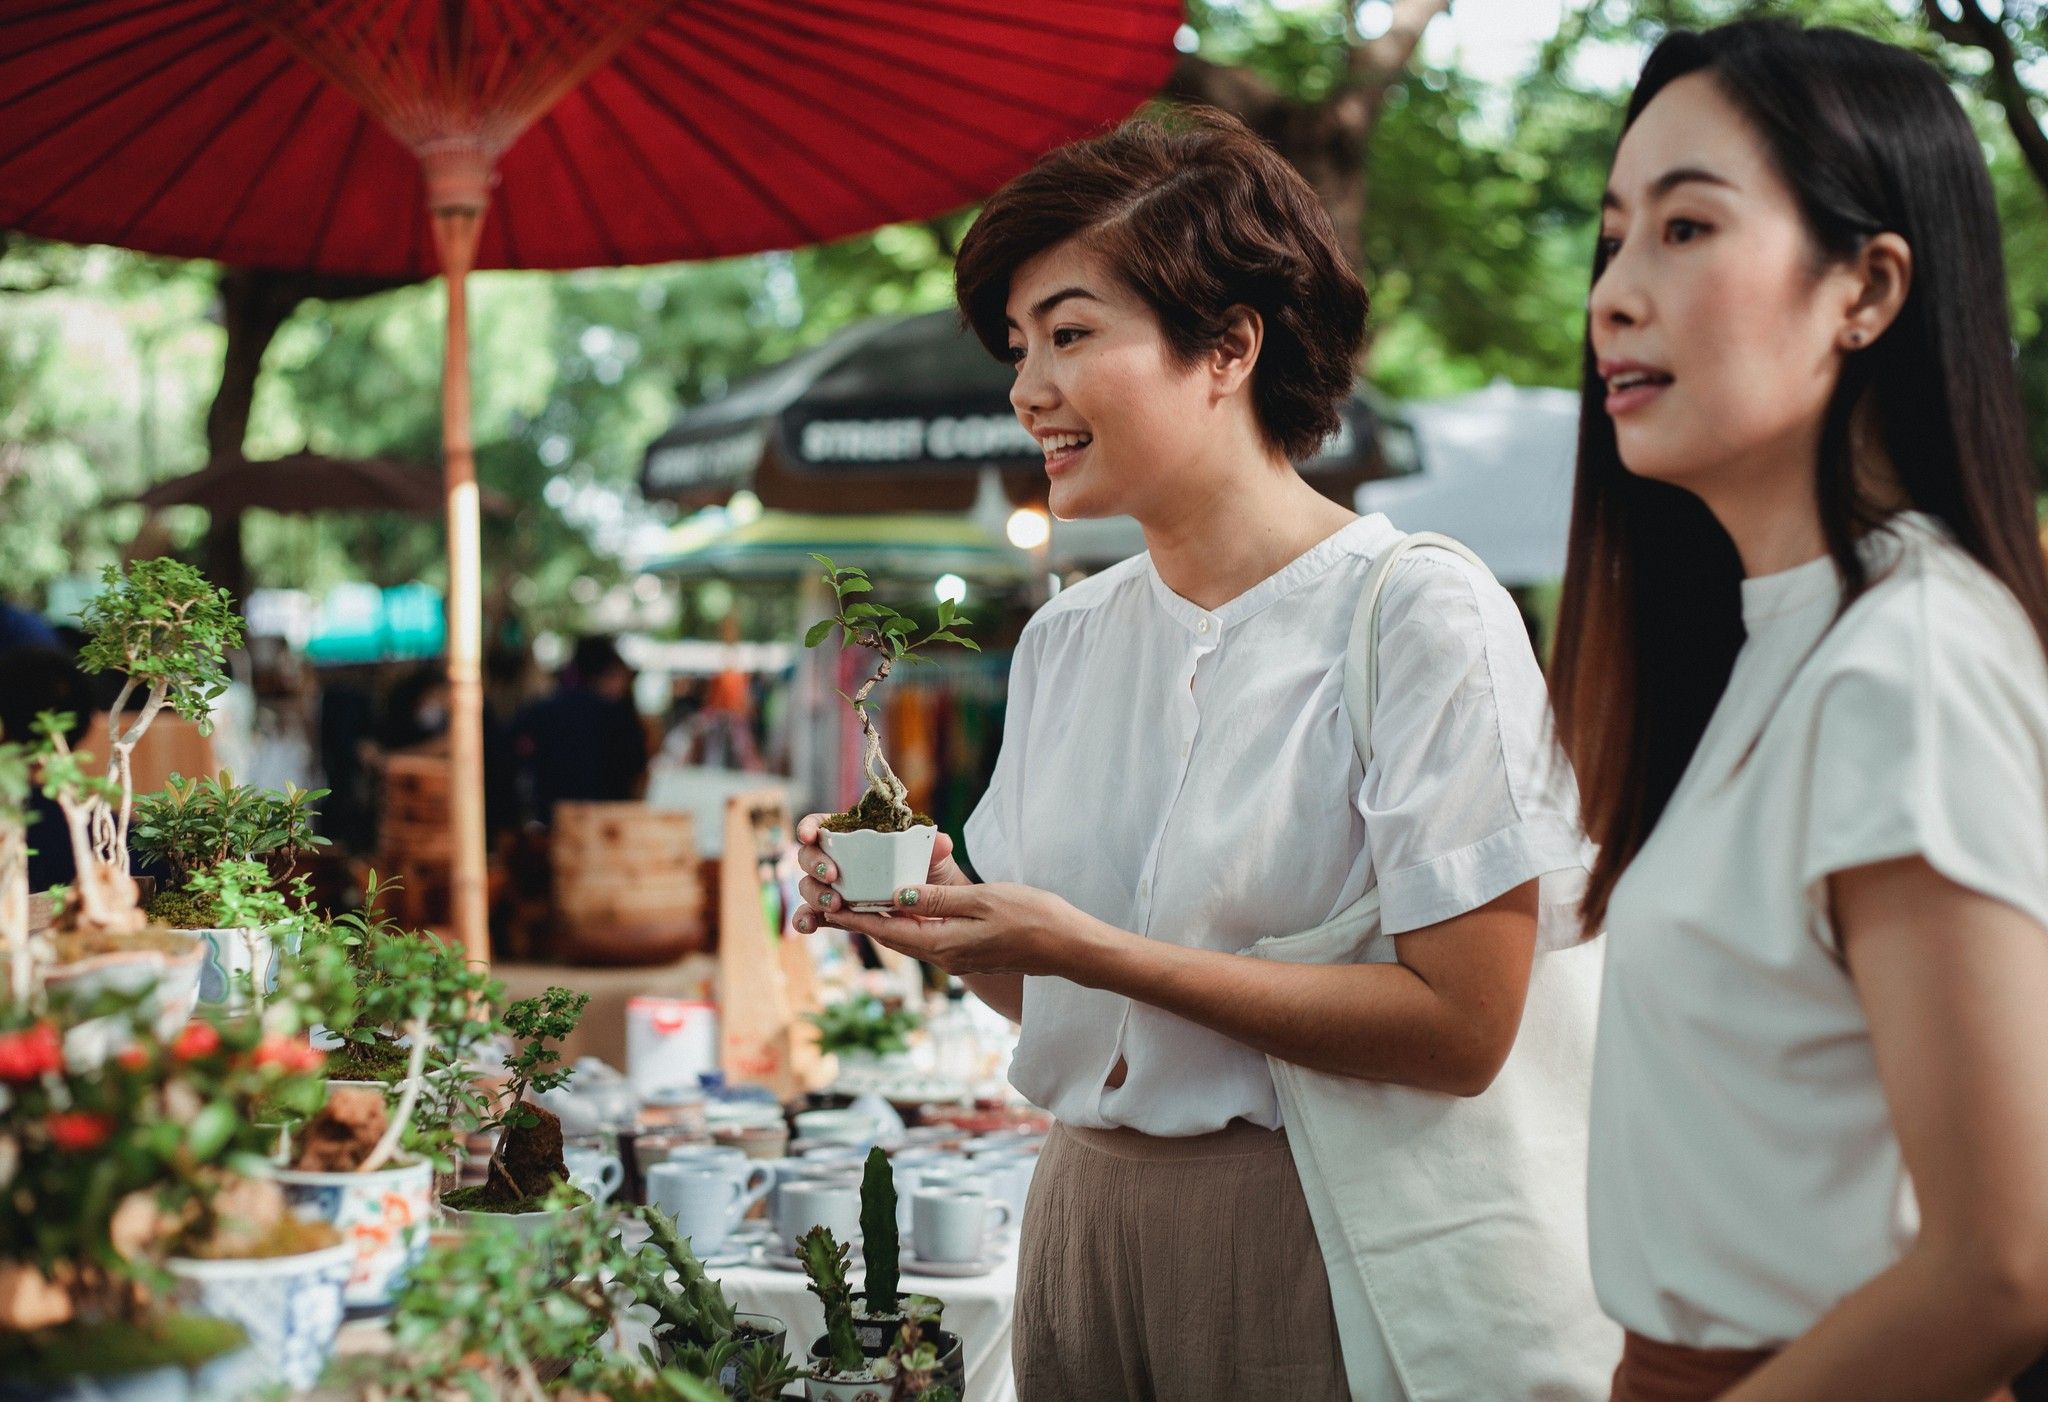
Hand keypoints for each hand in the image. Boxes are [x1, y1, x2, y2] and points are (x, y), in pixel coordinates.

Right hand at [791, 811, 968, 932]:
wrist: (938, 911)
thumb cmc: (933, 875)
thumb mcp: (937, 860)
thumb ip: (936, 849)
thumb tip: (942, 842)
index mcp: (857, 837)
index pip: (825, 825)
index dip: (810, 826)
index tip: (809, 835)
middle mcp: (840, 860)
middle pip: (809, 856)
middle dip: (815, 864)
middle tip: (833, 876)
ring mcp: (835, 888)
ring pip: (809, 886)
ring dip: (815, 894)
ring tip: (835, 905)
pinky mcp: (835, 914)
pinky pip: (814, 915)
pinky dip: (806, 919)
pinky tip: (808, 926)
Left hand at [820, 880, 1086, 978]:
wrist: (1069, 947)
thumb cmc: (1032, 918)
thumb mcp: (983, 900)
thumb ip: (938, 898)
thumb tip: (897, 894)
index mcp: (944, 944)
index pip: (888, 930)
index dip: (855, 918)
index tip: (827, 906)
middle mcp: (945, 955)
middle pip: (893, 936)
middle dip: (862, 919)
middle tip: (833, 900)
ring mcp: (957, 955)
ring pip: (909, 936)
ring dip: (883, 920)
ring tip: (859, 901)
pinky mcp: (969, 950)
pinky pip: (927, 936)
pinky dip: (908, 921)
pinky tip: (903, 905)